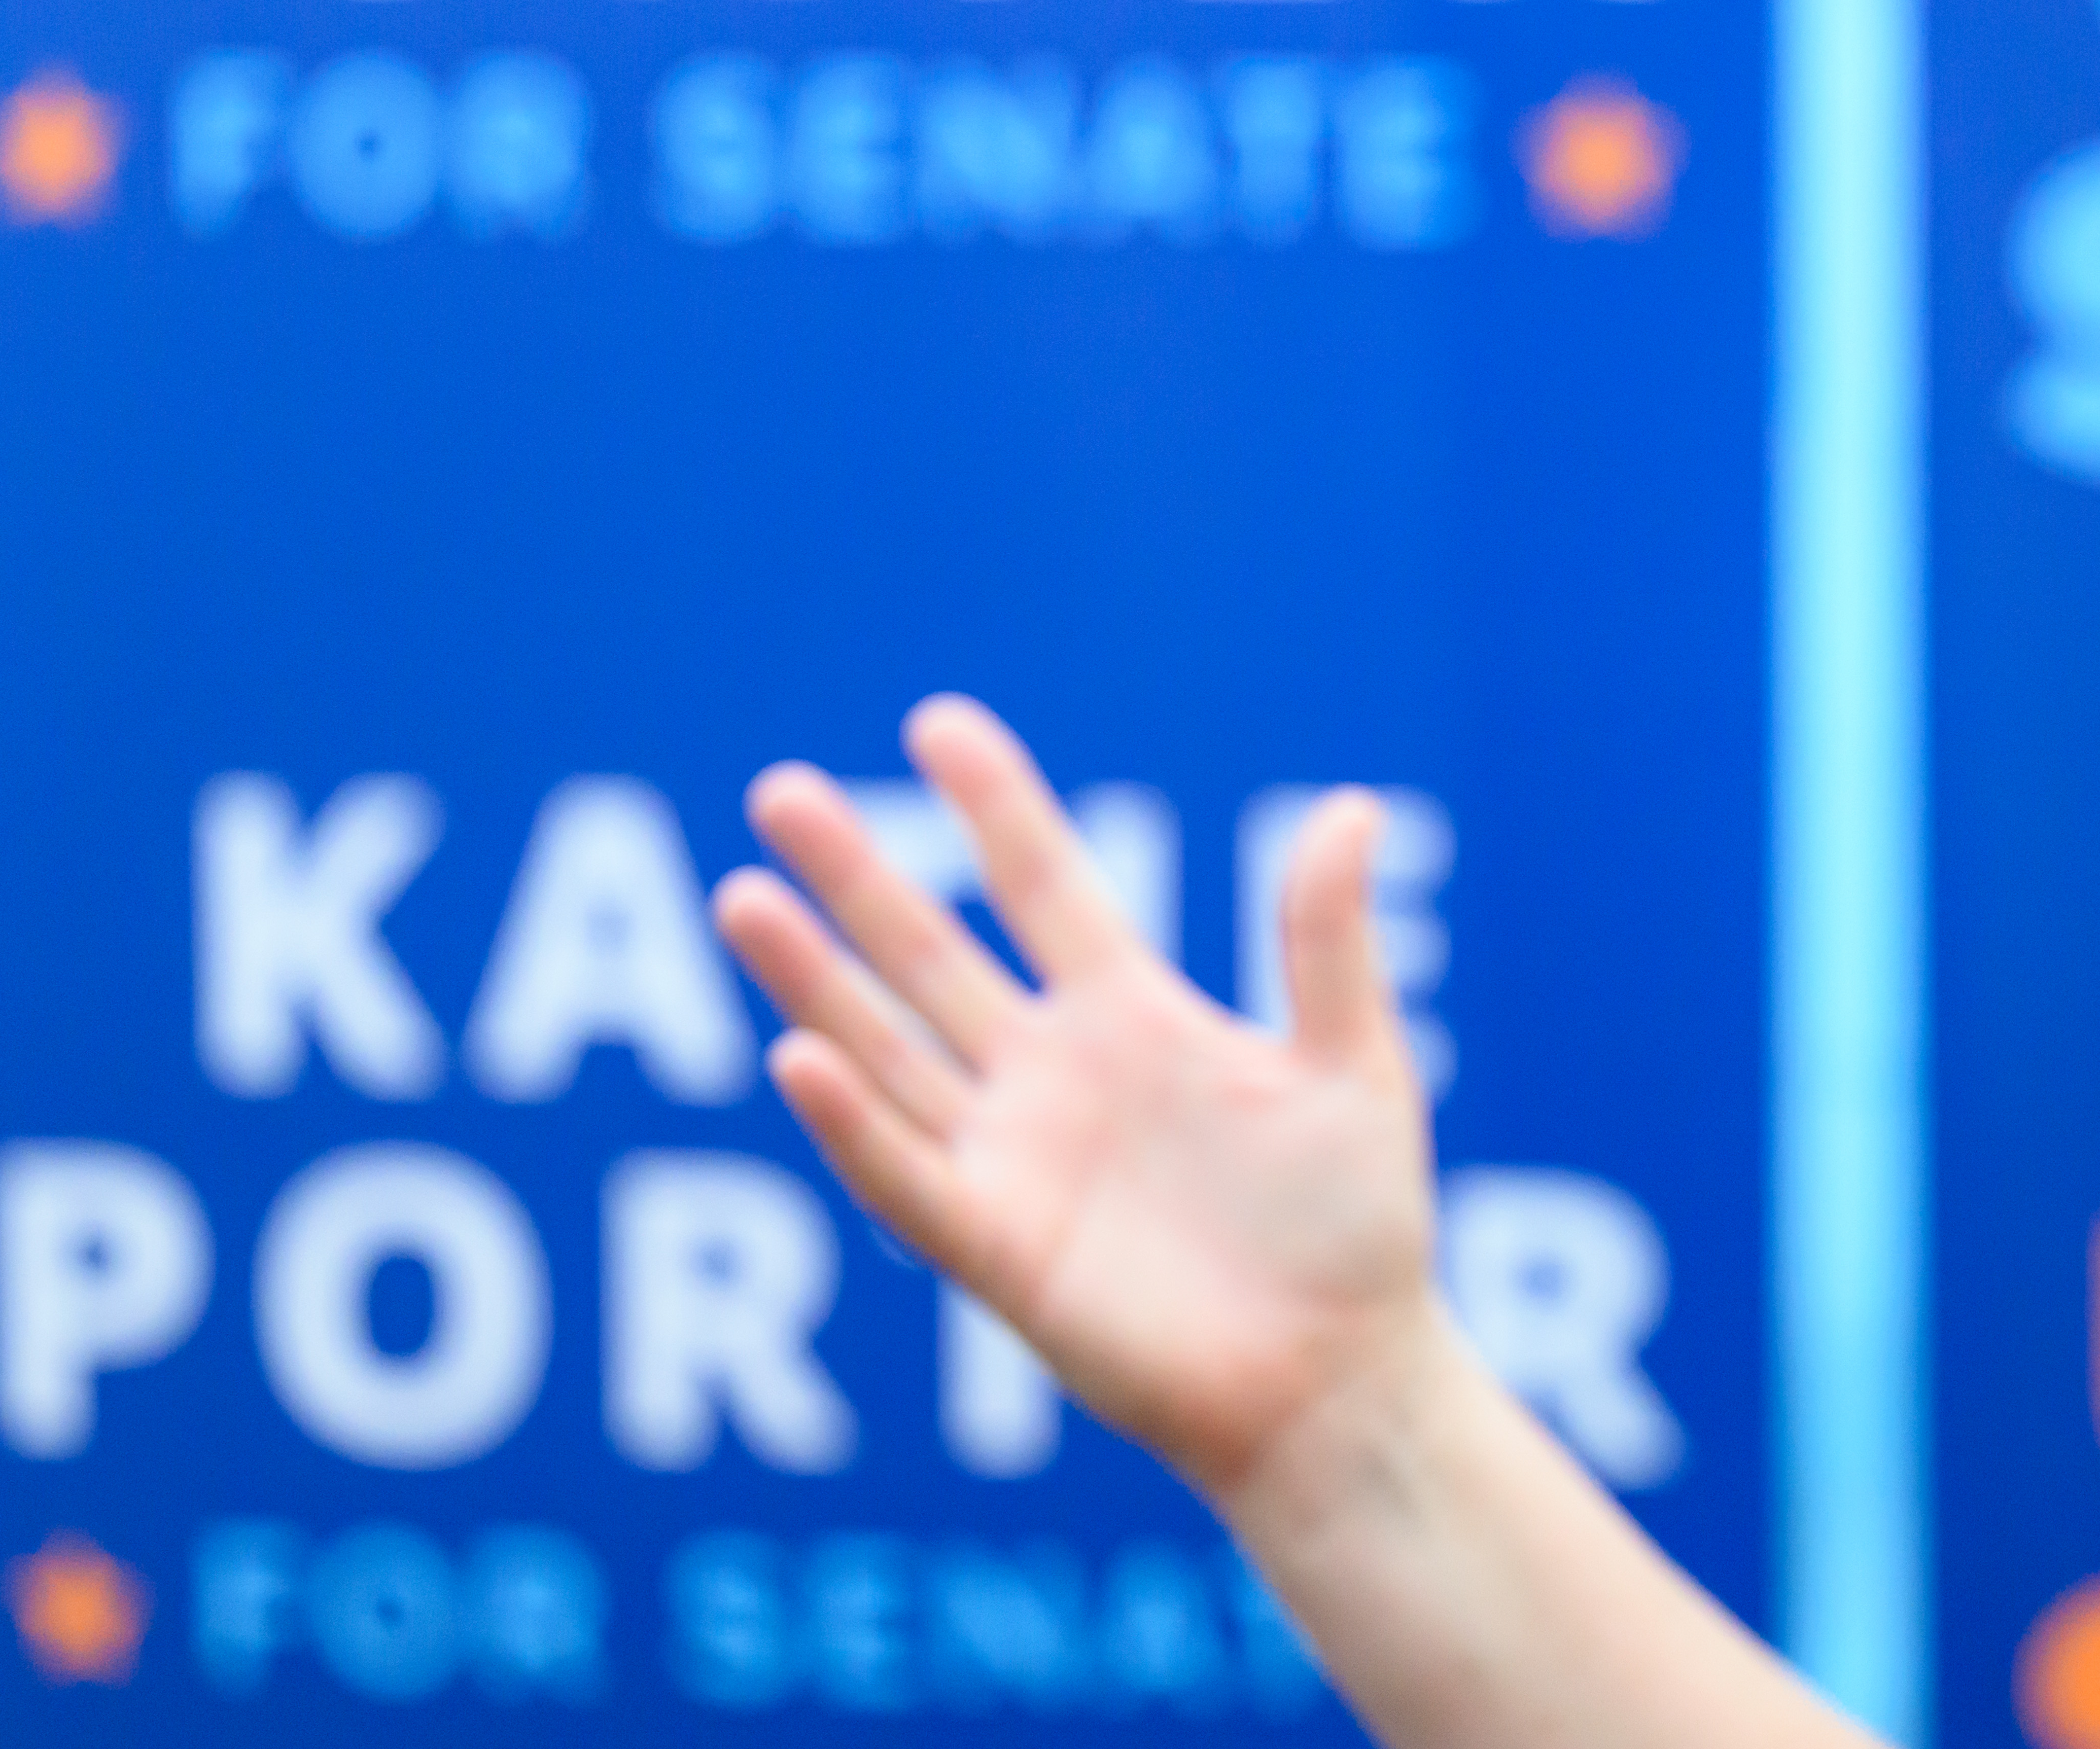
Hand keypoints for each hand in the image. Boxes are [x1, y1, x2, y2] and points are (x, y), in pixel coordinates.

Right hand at [714, 695, 1436, 1495]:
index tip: (937, 720)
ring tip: (743, 896)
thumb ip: (1328, 943)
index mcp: (1135, 1019)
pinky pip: (907, 1176)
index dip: (995, 807)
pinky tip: (800, 1057)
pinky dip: (852, 1122)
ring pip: (887, 1053)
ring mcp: (1016, 1160)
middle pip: (932, 956)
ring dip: (814, 982)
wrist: (1342, 1378)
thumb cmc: (1356, 1227)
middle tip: (779, 794)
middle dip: (857, 878)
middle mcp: (1055, 1077)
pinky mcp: (1000, 1250)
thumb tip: (1352, 805)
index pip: (1046, 885)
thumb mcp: (1353, 1067)